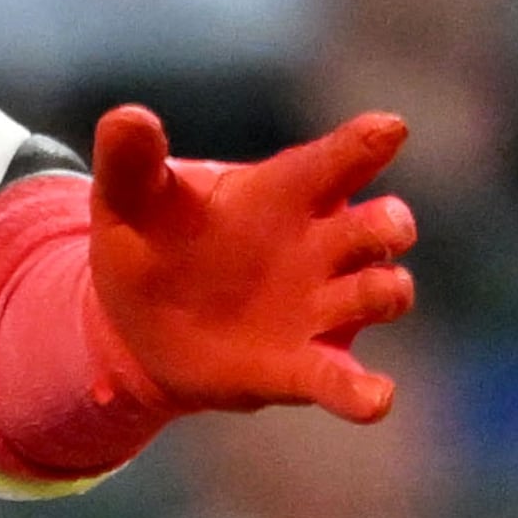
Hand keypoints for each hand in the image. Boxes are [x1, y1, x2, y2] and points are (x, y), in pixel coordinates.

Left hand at [87, 106, 417, 423]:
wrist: (137, 323)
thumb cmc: (150, 242)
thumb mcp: (129, 199)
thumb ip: (130, 160)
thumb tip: (128, 117)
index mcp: (282, 192)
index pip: (334, 161)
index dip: (364, 144)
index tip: (389, 130)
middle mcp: (316, 247)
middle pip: (376, 228)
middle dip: (388, 226)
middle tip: (385, 226)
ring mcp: (317, 308)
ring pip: (378, 294)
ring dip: (385, 292)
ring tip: (382, 292)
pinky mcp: (300, 366)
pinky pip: (341, 380)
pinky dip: (362, 392)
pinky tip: (375, 401)